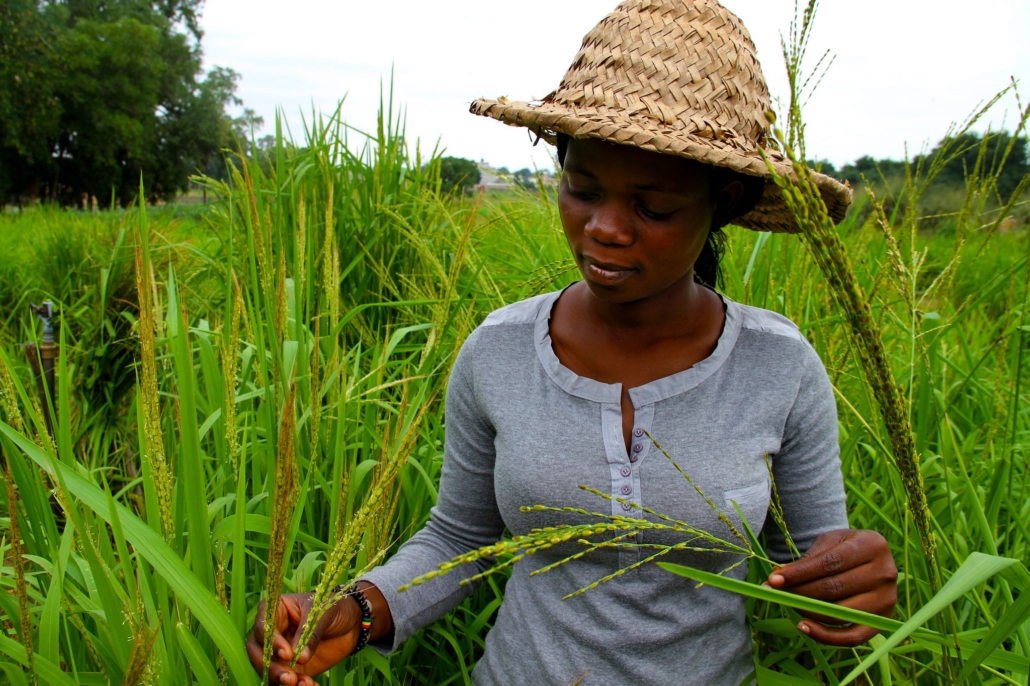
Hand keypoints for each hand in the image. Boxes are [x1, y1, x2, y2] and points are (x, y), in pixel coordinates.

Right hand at [246, 592, 357, 684]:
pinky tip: (311, 685)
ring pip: (268, 669)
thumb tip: (299, 658)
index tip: (288, 655)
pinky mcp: (288, 667)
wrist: (350, 623)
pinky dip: (296, 685)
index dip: (271, 642)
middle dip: (270, 667)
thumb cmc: (332, 608)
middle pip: (257, 652)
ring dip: (282, 680)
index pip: (263, 627)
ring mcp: (278, 651)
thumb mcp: (323, 613)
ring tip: (304, 684)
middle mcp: (272, 632)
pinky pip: (283, 680)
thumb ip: (310, 634)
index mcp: (275, 610)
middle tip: (289, 678)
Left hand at [766, 528, 897, 646]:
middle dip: (800, 592)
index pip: (830, 563)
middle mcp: (886, 572)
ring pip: (840, 612)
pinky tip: (803, 627)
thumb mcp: (828, 542)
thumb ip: (807, 559)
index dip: (800, 573)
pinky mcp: (883, 621)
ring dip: (808, 611)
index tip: (774, 579)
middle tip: (775, 592)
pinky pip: (852, 636)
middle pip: (834, 588)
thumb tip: (776, 578)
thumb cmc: (843, 547)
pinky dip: (826, 636)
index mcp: (873, 545)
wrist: (868, 557)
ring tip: (788, 603)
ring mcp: (887, 599)